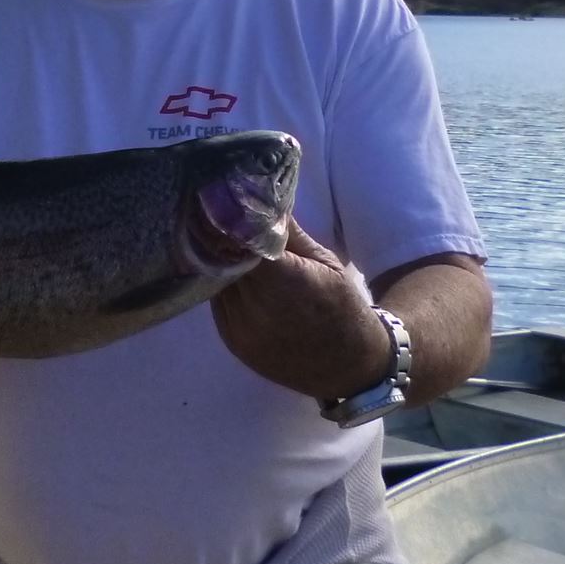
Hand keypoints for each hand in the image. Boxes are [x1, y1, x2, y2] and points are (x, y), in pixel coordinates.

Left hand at [209, 219, 390, 403]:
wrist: (348, 364)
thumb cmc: (343, 306)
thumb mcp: (324, 261)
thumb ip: (289, 233)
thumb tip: (263, 198)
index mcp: (283, 280)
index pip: (240, 240)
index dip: (233, 222)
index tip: (231, 205)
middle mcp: (256, 307)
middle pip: (223, 260)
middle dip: (223, 239)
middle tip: (223, 217)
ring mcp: (240, 328)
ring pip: (216, 282)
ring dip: (220, 263)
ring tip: (225, 245)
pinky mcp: (232, 342)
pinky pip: (217, 304)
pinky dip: (223, 287)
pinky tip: (232, 275)